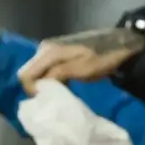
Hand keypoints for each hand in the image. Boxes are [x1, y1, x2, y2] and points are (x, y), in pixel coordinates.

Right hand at [17, 27, 143, 93]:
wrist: (118, 44)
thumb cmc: (102, 58)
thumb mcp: (83, 69)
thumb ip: (59, 74)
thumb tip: (38, 85)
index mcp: (49, 52)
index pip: (26, 74)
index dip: (32, 90)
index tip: (48, 99)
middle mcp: (44, 48)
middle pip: (28, 73)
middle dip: (37, 88)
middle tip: (53, 98)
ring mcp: (49, 49)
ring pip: (36, 72)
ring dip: (44, 84)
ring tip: (59, 93)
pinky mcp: (55, 53)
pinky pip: (44, 69)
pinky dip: (49, 79)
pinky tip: (62, 84)